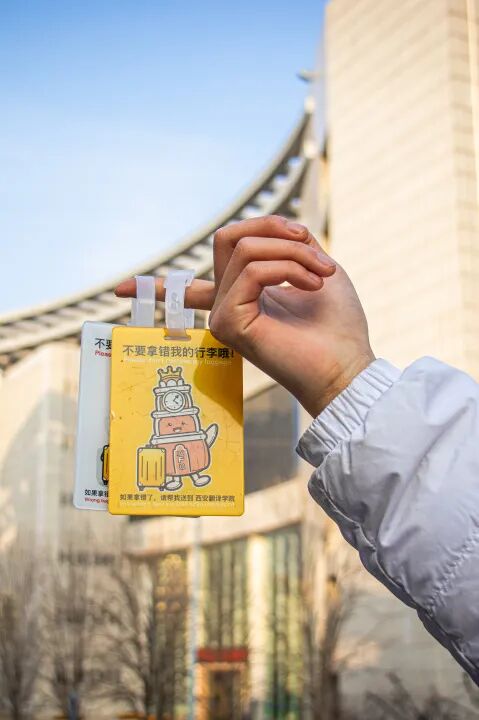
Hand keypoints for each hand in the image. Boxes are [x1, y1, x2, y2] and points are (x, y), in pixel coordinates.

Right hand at [115, 215, 374, 416]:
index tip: (116, 290)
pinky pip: (251, 270)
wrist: (347, 365)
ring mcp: (224, 315)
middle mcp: (226, 306)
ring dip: (292, 250)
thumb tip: (266, 229)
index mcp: (242, 297)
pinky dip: (288, 266)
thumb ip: (286, 242)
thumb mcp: (315, 266)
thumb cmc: (337, 323)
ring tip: (323, 272)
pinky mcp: (228, 323)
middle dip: (274, 228)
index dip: (152, 287)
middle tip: (312, 248)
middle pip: (227, 237)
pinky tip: (311, 284)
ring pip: (243, 249)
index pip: (186, 291)